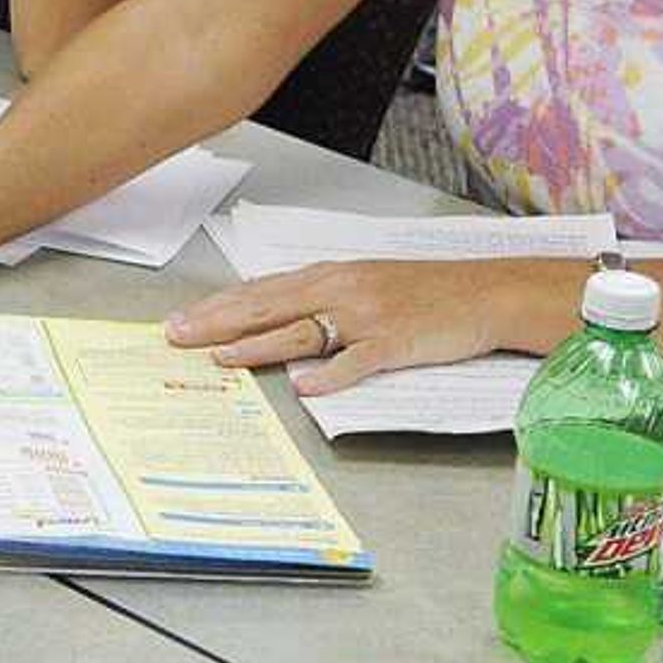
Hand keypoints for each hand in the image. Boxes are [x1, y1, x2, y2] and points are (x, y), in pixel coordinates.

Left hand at [162, 259, 512, 396]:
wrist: (486, 292)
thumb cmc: (425, 291)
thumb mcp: (363, 283)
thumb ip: (318, 298)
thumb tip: (272, 318)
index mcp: (330, 275)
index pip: (260, 291)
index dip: (217, 306)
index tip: (181, 319)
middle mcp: (342, 291)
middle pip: (267, 307)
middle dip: (217, 322)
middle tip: (177, 336)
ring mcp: (368, 317)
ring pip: (301, 331)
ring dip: (258, 346)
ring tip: (221, 358)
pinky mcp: (396, 343)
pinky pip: (357, 361)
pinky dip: (330, 374)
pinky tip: (305, 387)